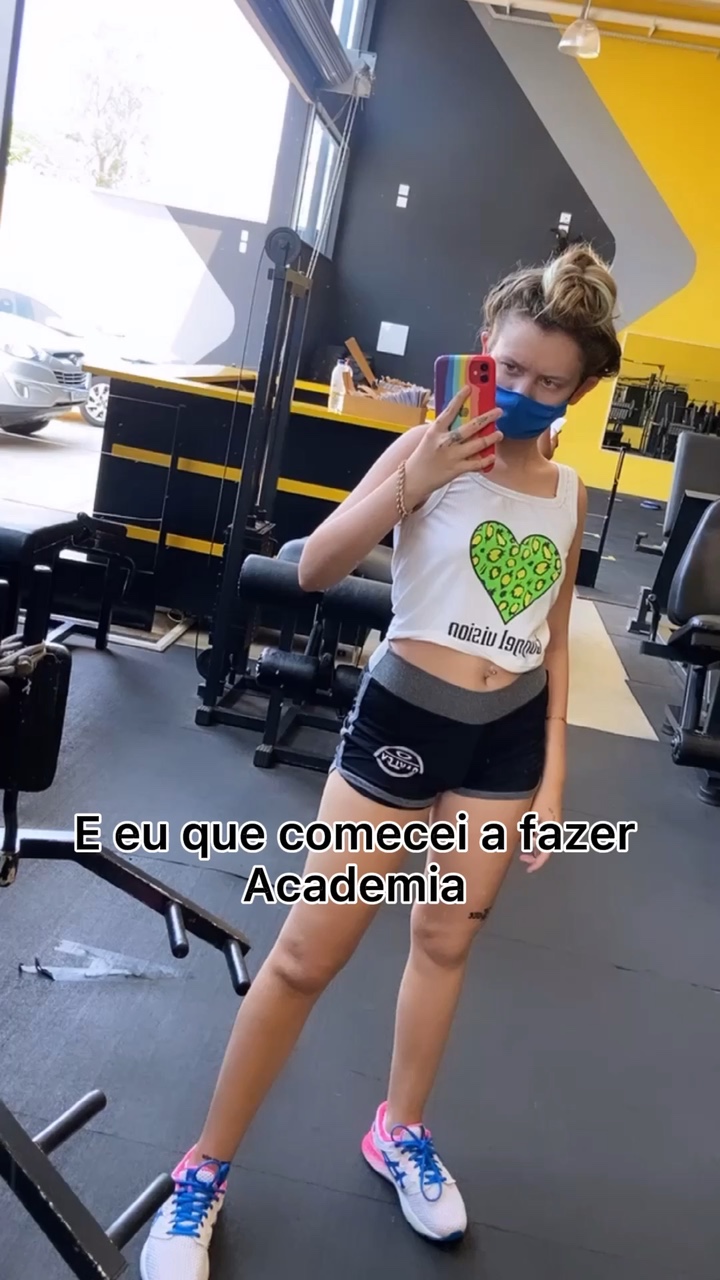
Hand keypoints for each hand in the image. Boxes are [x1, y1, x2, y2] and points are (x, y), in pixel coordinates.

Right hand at [404, 386, 502, 508]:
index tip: (469, 388)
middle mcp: (444, 442)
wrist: (414, 479)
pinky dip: (486, 460)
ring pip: (477, 444)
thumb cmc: (423, 456)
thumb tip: (463, 418)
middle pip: (470, 427)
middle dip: (487, 418)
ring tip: (499, 433)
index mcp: (435, 431)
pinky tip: (492, 456)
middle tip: (498, 412)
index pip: (449, 411)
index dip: (459, 399)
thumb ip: (444, 429)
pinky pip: (476, 463)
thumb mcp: (430, 438)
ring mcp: (452, 456)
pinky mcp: (456, 469)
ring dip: (491, 438)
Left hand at [519, 782, 562, 873]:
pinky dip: (535, 837)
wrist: (551, 783)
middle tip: (521, 857)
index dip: (536, 863)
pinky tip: (526, 834)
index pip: (545, 854)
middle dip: (533, 855)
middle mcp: (555, 830)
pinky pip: (544, 833)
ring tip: (522, 846)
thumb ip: (527, 833)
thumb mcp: (531, 818)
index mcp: (551, 832)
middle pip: (545, 849)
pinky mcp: (551, 818)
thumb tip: (524, 846)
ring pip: (544, 841)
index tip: (528, 869)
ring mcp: (554, 824)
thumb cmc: (541, 799)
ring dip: (533, 846)